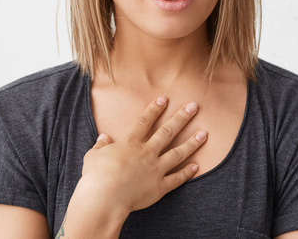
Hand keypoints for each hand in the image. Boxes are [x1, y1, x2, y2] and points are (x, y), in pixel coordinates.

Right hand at [79, 96, 207, 213]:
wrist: (104, 198)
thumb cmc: (95, 177)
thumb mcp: (93, 156)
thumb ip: (101, 145)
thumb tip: (104, 137)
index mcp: (130, 144)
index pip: (144, 121)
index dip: (154, 109)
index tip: (164, 99)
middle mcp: (146, 153)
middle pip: (167, 132)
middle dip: (182, 118)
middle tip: (194, 106)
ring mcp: (155, 170)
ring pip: (178, 153)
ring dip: (192, 143)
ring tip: (204, 134)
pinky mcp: (159, 187)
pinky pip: (176, 179)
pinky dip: (187, 173)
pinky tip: (197, 166)